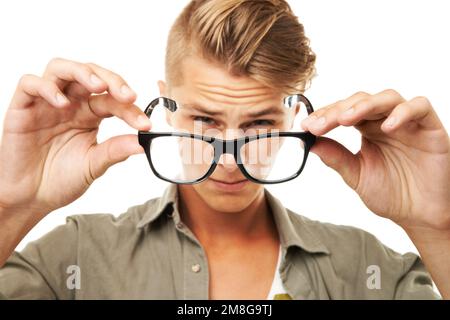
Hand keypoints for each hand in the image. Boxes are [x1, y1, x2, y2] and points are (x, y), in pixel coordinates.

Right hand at [0, 58, 150, 217]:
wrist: (31, 198)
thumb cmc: (62, 179)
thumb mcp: (94, 165)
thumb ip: (116, 150)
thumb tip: (144, 143)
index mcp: (90, 114)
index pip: (112, 100)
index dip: (130, 109)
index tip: (145, 124)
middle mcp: (70, 103)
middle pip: (90, 74)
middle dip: (111, 80)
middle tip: (127, 96)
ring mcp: (46, 103)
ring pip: (61, 68)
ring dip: (82, 72)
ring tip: (98, 86)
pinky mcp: (22, 108)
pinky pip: (29, 84)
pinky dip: (46, 87)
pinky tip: (62, 103)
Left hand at [301, 89, 449, 230]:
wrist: (421, 215)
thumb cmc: (391, 194)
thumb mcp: (357, 176)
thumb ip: (336, 158)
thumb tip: (310, 143)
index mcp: (366, 130)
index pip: (344, 112)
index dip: (325, 115)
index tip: (306, 126)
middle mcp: (385, 121)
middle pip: (361, 100)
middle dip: (338, 110)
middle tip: (320, 124)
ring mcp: (408, 122)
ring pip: (387, 97)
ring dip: (365, 105)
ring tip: (346, 119)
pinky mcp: (430, 127)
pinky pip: (420, 107)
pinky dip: (403, 112)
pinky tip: (387, 127)